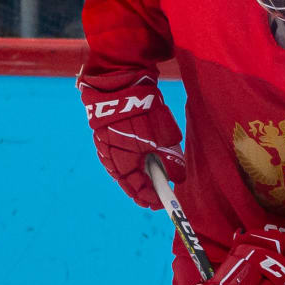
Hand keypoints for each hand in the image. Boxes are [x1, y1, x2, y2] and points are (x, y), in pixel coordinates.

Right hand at [82, 78, 184, 209]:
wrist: (119, 82)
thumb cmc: (143, 112)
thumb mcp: (163, 139)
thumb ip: (171, 162)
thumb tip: (178, 178)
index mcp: (123, 163)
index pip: (137, 189)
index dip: (151, 197)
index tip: (164, 201)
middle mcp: (110, 158)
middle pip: (128, 181)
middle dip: (144, 189)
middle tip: (157, 194)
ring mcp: (105, 146)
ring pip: (123, 168)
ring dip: (137, 174)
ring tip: (152, 177)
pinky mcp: (106, 134)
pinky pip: (118, 155)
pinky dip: (131, 161)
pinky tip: (141, 159)